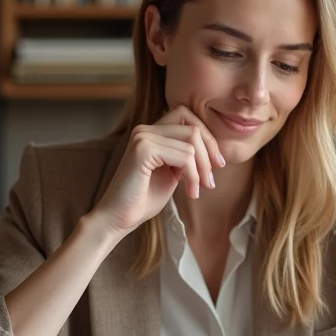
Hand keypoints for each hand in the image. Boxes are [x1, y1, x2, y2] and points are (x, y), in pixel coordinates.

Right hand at [90, 106, 225, 236]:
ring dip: (201, 170)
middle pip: (193, 127)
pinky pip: (184, 156)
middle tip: (210, 181)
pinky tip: (190, 192)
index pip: (188, 117)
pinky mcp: (143, 149)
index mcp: (151, 132)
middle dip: (209, 153)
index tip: (217, 164)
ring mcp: (142, 137)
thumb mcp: (172, 172)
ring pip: (191, 142)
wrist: (118, 218)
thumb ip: (185, 156)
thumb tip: (212, 147)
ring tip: (198, 190)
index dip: (208, 139)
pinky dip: (193, 175)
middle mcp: (145, 129)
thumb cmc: (143, 199)